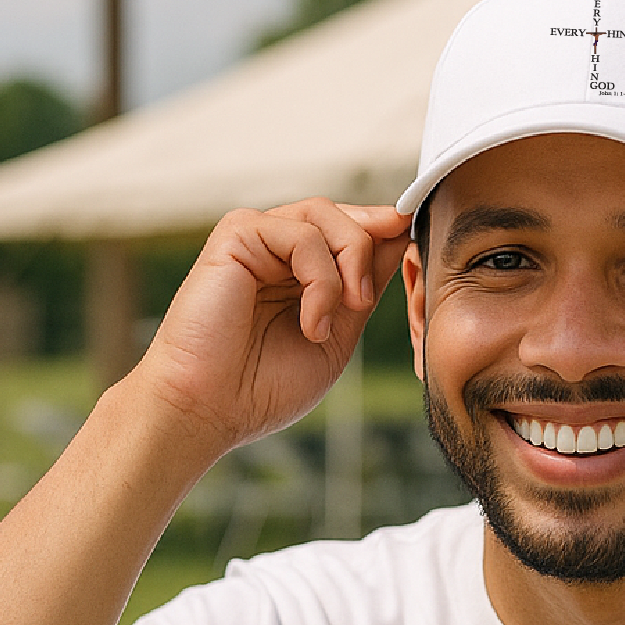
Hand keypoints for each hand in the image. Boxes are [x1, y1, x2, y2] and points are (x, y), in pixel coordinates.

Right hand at [127, 199, 412, 458]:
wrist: (211, 409)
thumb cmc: (264, 387)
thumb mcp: (337, 336)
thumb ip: (363, 289)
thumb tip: (400, 237)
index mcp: (301, 273)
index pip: (353, 232)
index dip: (386, 233)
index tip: (413, 243)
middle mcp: (278, 250)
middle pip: (345, 215)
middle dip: (369, 250)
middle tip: (364, 301)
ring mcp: (257, 239)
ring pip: (325, 214)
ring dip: (348, 265)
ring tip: (338, 317)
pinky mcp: (236, 236)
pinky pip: (298, 233)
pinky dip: (319, 279)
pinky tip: (311, 324)